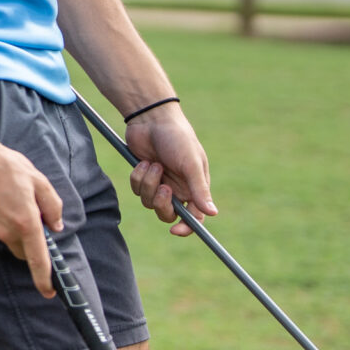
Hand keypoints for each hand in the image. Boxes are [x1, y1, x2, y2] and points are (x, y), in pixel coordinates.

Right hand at [0, 130, 64, 294]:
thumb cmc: (3, 165)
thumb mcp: (37, 179)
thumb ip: (52, 205)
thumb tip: (55, 226)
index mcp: (25, 220)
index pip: (38, 258)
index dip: (45, 278)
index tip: (48, 292)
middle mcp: (6, 230)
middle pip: (22, 250)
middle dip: (28, 242)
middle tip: (28, 215)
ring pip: (6, 238)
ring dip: (11, 227)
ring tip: (6, 198)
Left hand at [126, 104, 216, 234]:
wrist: (152, 119)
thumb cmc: (177, 138)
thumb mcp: (191, 163)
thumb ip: (200, 189)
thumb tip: (213, 213)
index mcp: (194, 187)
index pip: (195, 217)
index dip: (186, 228)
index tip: (175, 231)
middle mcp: (178, 188)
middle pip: (167, 214)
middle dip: (161, 204)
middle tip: (161, 187)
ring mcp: (160, 183)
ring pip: (149, 202)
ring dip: (148, 184)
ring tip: (153, 164)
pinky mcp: (144, 176)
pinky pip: (137, 189)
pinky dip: (138, 177)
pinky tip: (143, 162)